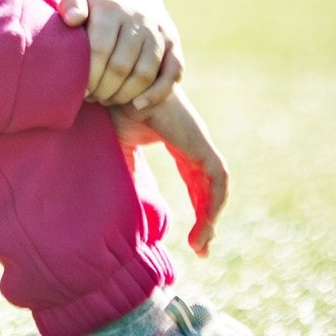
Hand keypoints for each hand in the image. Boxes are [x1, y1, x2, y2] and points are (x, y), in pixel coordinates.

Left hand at [60, 0, 181, 111]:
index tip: (79, 90)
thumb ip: (71, 4)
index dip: (89, 74)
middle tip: (91, 98)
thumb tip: (72, 20)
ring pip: (145, 73)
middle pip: (121, 65)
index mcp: (112, 9)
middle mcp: (139, 19)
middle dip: (103, 89)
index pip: (100, 48)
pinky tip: (137, 105)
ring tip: (106, 100)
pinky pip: (173, 72)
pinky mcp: (173, 42)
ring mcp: (159, 31)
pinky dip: (157, 92)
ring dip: (124, 94)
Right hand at [110, 84, 228, 256]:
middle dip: (205, 221)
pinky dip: (213, 204)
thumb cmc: (117, 109)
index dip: (197, 209)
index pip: (196, 182)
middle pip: (207, 190)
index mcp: (179, 143)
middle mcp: (193, 145)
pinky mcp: (200, 144)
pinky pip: (217, 180)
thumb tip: (123, 204)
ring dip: (210, 217)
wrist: (121, 85)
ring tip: (200, 245)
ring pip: (216, 189)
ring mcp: (199, 144)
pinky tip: (204, 225)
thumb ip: (128, 172)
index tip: (193, 239)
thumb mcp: (121, 150)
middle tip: (200, 250)